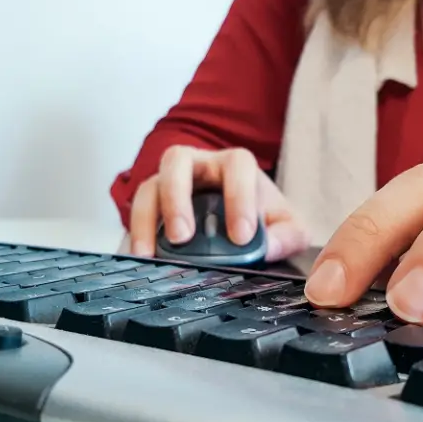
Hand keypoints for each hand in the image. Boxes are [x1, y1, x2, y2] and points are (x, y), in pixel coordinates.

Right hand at [129, 146, 309, 261]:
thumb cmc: (264, 219)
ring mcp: (170, 184)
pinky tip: (139, 260)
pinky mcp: (152, 208)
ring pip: (149, 186)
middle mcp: (199, 166)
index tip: (241, 237)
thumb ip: (286, 236)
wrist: (243, 225)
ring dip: (147, 219)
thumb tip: (267, 247)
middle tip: (183, 237)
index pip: (237, 166)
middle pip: (178, 161)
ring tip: (150, 255)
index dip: (238, 196)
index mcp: (236, 165)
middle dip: (177, 197)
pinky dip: (135, 236)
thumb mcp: (287, 228)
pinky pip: (136, 215)